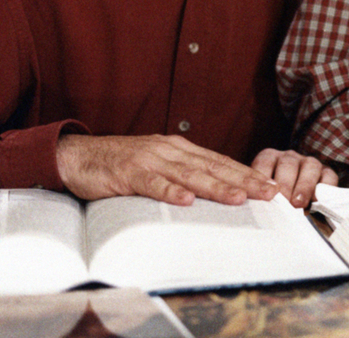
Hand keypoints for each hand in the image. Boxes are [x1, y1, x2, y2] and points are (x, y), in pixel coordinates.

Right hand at [57, 134, 279, 205]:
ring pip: (189, 174)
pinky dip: (169, 191)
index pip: (221, 162)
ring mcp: (149, 160)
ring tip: (238, 198)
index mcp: (179, 148)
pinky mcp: (127, 173)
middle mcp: (169, 150)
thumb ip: (183, 173)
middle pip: (213, 167)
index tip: (271, 187)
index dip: (247, 174)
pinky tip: (185, 200)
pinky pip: (152, 183)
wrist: (77, 154)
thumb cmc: (120, 163)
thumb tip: (214, 190)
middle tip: (269, 194)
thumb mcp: (158, 164)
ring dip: (215, 186)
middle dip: (244, 181)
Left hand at [252, 148, 338, 208]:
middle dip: (285, 184)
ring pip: (309, 167)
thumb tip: (245, 206)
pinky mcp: (326, 172)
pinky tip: (318, 200)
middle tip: (282, 202)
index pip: (265, 162)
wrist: (294, 203)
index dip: (264, 177)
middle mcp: (289, 157)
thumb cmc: (272, 201)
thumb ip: (255, 196)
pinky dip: (325, 187)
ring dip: (304, 186)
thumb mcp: (260, 195)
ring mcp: (309, 163)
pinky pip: (328, 175)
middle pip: (288, 164)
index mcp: (269, 157)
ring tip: (298, 203)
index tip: (264, 195)